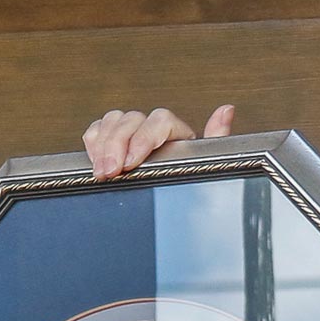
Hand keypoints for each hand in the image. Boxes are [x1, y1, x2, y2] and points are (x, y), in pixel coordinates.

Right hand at [81, 104, 235, 179]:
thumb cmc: (194, 186)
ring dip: (103, 144)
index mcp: (178, 134)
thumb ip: (216, 137)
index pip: (160, 121)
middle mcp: (154, 130)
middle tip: (110, 171)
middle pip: (131, 120)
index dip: (143, 138)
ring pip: (113, 121)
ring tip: (101, 170)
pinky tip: (95, 159)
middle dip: (116, 146)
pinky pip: (99, 129)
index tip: (132, 162)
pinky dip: (94, 141)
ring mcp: (133, 134)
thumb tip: (226, 111)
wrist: (180, 210)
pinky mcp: (114, 141)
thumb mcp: (208, 167)